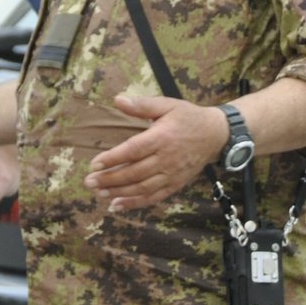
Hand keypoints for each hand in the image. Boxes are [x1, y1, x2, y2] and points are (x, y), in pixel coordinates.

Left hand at [83, 95, 228, 210]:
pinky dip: (136, 203)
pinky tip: (118, 205)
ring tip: (99, 193)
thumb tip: (118, 100)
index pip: (133, 151)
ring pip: (142, 188)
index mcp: (162, 137)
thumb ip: (142, 105)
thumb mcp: (167, 104)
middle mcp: (166, 159)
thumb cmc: (188, 117)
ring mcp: (172, 174)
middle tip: (89, 182)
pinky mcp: (176, 184)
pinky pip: (154, 197)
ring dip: (119, 193)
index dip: (112, 159)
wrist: (216, 134)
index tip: (94, 164)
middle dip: (110, 179)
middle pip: (134, 173)